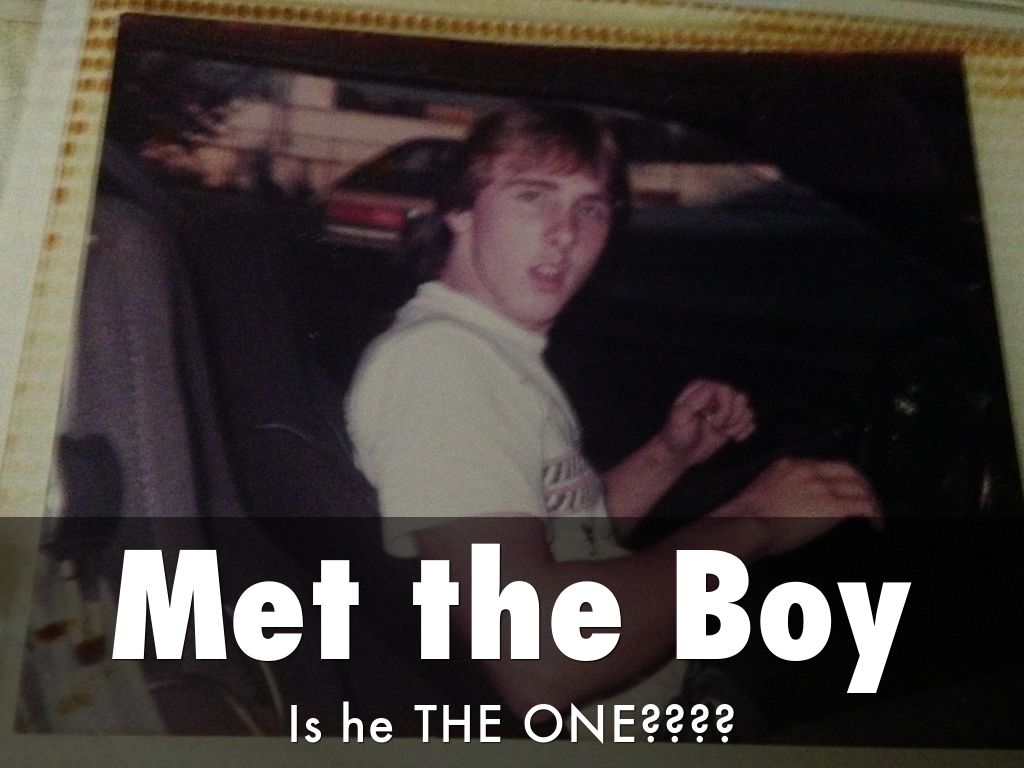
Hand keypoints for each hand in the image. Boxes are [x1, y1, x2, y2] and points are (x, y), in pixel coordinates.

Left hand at [658, 379, 755, 468]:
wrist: (679, 453)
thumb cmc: (676, 435)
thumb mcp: (679, 417)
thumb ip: (693, 402)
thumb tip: (710, 390)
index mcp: (702, 388)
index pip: (727, 390)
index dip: (723, 409)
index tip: (710, 422)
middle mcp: (716, 394)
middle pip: (741, 398)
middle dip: (731, 418)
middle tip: (716, 427)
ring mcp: (726, 408)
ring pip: (748, 410)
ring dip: (736, 426)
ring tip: (721, 432)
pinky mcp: (733, 421)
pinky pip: (751, 422)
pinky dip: (743, 432)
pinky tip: (730, 437)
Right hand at [724, 458, 880, 558]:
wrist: (746, 524)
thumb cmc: (746, 517)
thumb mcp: (763, 489)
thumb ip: (781, 487)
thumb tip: (794, 502)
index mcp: (791, 464)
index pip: (826, 465)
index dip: (841, 477)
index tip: (846, 490)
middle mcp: (809, 469)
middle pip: (848, 470)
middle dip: (862, 484)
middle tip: (869, 500)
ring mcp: (821, 486)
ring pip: (859, 487)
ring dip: (870, 501)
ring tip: (876, 516)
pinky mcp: (831, 505)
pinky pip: (862, 506)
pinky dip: (874, 514)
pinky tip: (876, 525)